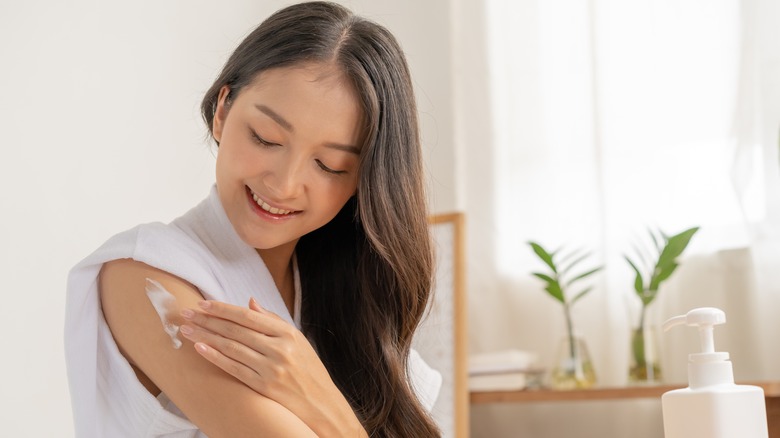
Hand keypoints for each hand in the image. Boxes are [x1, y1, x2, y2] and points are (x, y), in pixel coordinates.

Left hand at [179, 298, 366, 437]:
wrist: (321, 403)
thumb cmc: (308, 370)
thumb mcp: (297, 340)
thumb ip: (273, 321)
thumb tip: (249, 302)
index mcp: (288, 333)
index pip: (248, 316)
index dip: (223, 309)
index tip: (202, 304)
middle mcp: (280, 348)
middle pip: (236, 330)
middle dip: (208, 320)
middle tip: (186, 312)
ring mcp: (272, 368)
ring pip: (231, 348)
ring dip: (206, 336)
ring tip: (186, 329)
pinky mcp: (264, 386)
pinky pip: (235, 369)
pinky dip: (216, 357)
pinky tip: (200, 348)